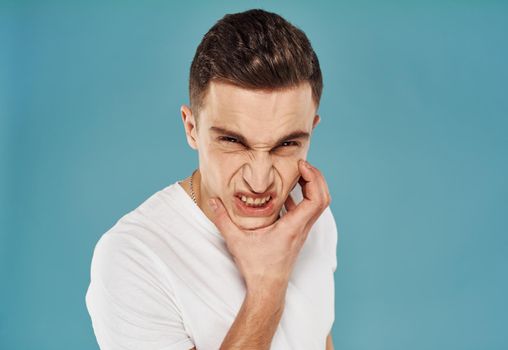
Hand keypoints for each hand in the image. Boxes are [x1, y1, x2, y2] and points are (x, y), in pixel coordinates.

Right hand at [208, 159, 330, 294]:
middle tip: (302, 164)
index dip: (313, 178)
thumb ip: (223, 219)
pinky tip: (286, 193)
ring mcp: (302, 232)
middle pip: (323, 198)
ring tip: (298, 173)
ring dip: (312, 186)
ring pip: (318, 205)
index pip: (315, 199)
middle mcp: (301, 228)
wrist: (268, 288)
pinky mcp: (298, 234)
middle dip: (317, 178)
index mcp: (292, 227)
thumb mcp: (236, 241)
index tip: (301, 165)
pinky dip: (302, 197)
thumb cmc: (256, 267)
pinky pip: (307, 211)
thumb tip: (213, 201)